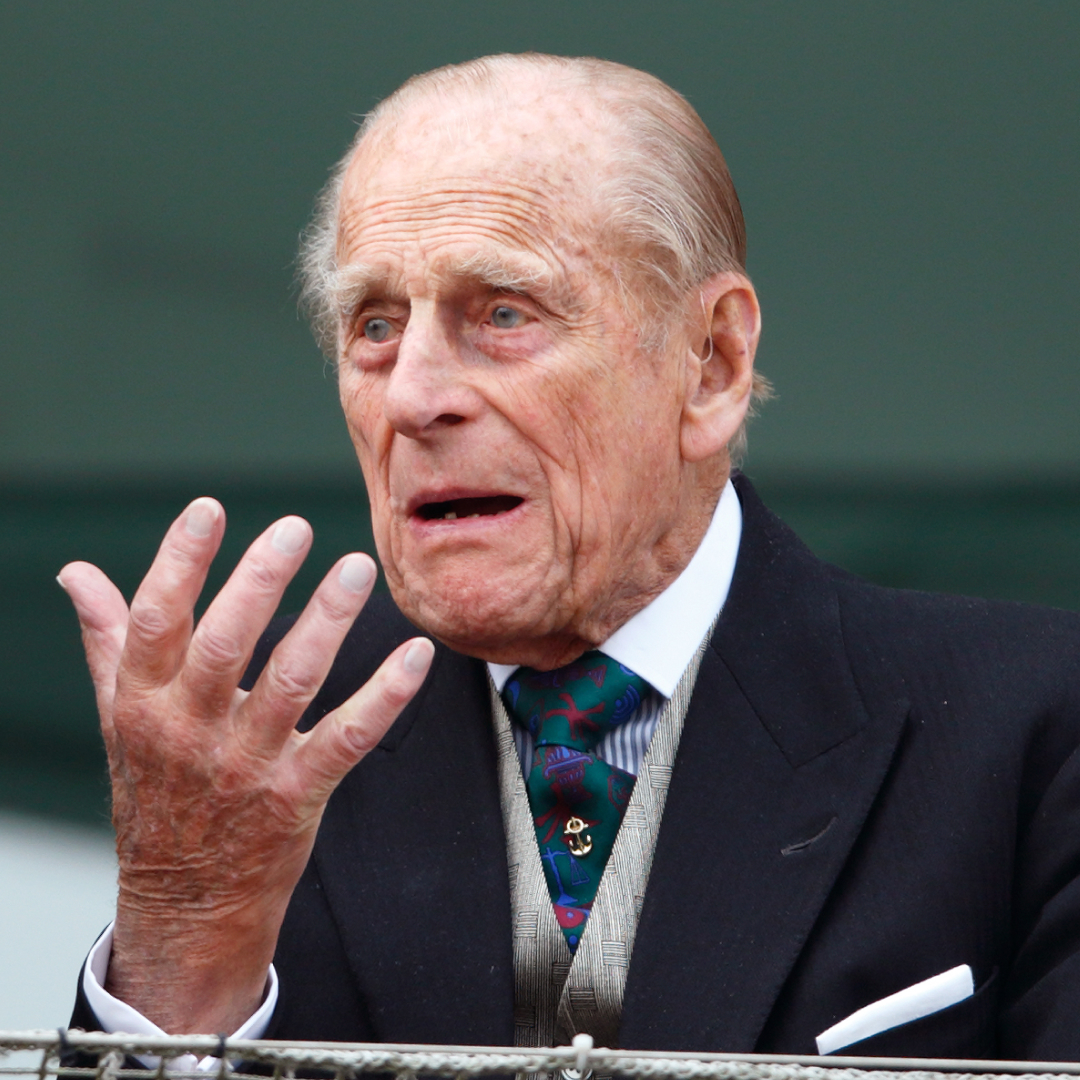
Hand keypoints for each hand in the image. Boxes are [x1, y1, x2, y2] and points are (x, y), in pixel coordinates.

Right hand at [57, 498, 433, 1033]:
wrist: (186, 900)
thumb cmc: (158, 791)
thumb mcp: (120, 718)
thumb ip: (109, 640)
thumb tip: (76, 573)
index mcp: (142, 702)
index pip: (154, 621)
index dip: (180, 562)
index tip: (209, 508)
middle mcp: (190, 731)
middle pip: (225, 644)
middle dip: (260, 581)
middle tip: (296, 527)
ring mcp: (246, 766)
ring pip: (291, 682)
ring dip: (327, 622)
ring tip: (357, 568)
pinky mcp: (297, 795)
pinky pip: (347, 739)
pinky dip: (385, 697)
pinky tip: (416, 655)